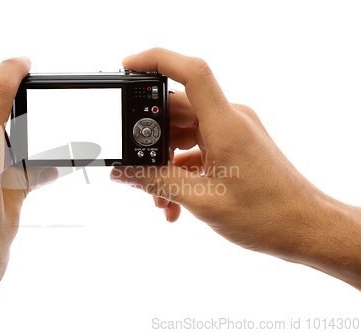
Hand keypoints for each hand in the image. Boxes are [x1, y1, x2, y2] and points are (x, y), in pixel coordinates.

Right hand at [111, 48, 360, 289]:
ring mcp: (233, 130)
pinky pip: (197, 146)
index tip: (128, 65)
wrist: (304, 227)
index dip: (156, 60)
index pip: (191, 73)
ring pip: (183, 132)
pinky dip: (182, 168)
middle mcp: (230, 119)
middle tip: (138, 170)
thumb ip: (156, 182)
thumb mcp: (201, 200)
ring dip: (166, 162)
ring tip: (160, 197)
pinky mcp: (234, 142)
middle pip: (176, 110)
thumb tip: (123, 172)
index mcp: (225, 124)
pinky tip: (175, 199)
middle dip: (152, 141)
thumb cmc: (266, 215)